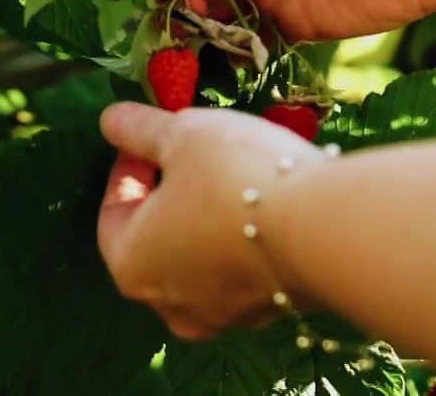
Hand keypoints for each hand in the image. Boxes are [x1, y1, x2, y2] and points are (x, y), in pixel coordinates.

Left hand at [97, 102, 329, 339]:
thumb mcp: (183, 135)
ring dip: (205, 214)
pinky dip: (241, 236)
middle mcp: (169, 304)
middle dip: (167, 193)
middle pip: (155, 239)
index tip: (144, 137)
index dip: (126, 168)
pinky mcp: (267, 311)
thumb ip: (140, 130)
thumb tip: (110, 120)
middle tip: (184, 151)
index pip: (113, 213)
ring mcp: (221, 315)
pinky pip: (241, 267)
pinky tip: (262, 199)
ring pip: (200, 255)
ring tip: (227, 170)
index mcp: (131, 266)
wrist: (326, 229)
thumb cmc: (236, 178)